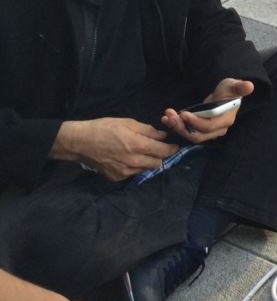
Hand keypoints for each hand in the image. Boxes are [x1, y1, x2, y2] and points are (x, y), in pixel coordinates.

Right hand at [53, 119, 178, 180]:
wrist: (79, 143)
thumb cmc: (103, 128)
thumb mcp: (127, 123)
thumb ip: (147, 130)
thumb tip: (163, 136)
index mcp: (137, 146)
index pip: (164, 151)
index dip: (171, 149)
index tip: (173, 146)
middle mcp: (133, 162)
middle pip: (158, 163)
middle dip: (160, 156)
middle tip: (156, 149)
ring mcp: (124, 172)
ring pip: (146, 169)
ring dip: (147, 162)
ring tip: (138, 152)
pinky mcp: (116, 178)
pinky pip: (133, 173)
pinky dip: (134, 167)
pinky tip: (126, 159)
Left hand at [161, 78, 253, 143]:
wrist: (225, 95)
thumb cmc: (229, 90)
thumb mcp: (233, 86)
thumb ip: (240, 87)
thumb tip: (249, 85)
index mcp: (225, 120)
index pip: (209, 126)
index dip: (196, 122)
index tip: (183, 113)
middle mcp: (217, 130)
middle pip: (198, 135)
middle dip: (182, 127)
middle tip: (170, 116)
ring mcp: (208, 132)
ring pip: (191, 135)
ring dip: (177, 127)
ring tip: (167, 116)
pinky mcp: (200, 130)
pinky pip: (188, 132)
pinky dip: (176, 127)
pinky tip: (166, 119)